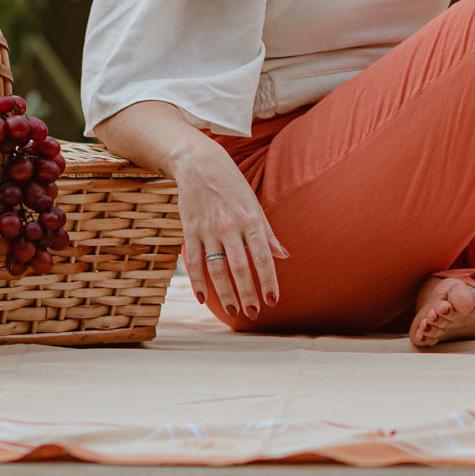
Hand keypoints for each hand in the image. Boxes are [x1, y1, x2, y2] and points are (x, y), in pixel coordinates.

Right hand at [172, 140, 289, 318]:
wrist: (198, 163)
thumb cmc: (232, 184)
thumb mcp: (254, 204)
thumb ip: (267, 233)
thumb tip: (284, 255)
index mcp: (250, 219)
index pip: (263, 257)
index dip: (269, 281)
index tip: (274, 301)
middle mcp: (230, 226)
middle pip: (241, 268)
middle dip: (248, 294)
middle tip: (254, 313)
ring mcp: (208, 229)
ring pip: (217, 269)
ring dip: (225, 293)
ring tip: (233, 311)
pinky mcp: (190, 230)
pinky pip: (194, 261)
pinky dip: (198, 281)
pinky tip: (203, 298)